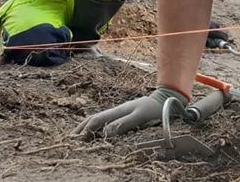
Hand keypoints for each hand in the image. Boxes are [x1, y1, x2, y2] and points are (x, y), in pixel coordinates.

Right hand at [73, 86, 187, 136]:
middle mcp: (118, 111)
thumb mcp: (140, 117)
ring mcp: (121, 112)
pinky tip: (98, 132)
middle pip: (95, 118)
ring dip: (89, 127)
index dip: (86, 129)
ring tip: (80, 136)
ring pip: (100, 119)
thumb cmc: (155, 109)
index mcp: (118, 111)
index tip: (77, 139)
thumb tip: (106, 132)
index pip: (97, 120)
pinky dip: (98, 127)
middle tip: (71, 138)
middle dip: (82, 127)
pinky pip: (108, 121)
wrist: (167, 99)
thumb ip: (123, 124)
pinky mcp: (126, 115)